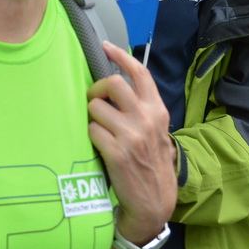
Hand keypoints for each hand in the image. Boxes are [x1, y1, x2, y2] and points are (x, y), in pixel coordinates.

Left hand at [87, 42, 176, 243]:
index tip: (106, 46)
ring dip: (91, 117)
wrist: (153, 202)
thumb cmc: (151, 165)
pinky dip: (90, 136)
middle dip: (96, 89)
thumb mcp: (156, 132)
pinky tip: (98, 147)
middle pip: (112, 83)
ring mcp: (131, 135)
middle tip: (94, 101)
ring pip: (96, 107)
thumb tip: (115, 87)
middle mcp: (146, 119)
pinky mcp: (116, 152)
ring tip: (98, 130)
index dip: (120, 55)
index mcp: (157, 111)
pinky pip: (91, 130)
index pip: (139, 73)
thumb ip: (141, 109)